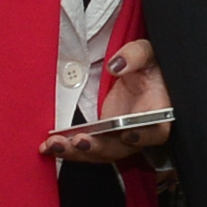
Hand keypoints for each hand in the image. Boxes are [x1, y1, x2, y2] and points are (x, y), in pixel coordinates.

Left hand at [41, 39, 172, 166]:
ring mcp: (120, 137)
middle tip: (78, 141)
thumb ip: (136, 55)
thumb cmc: (148, 66)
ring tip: (54, 145)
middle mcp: (139, 131)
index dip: (143, 136)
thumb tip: (117, 64)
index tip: (126, 134)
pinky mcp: (104, 136)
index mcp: (157, 112)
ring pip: (101, 153)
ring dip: (77, 153)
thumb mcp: (147, 53)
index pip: (156, 130)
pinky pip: (88, 148)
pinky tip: (49, 146)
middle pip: (121, 148)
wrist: (140, 74)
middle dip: (98, 148)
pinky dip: (69, 149)